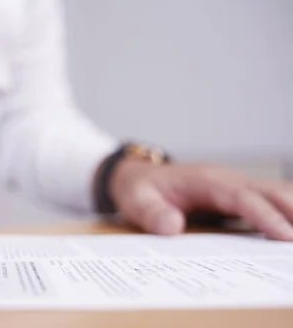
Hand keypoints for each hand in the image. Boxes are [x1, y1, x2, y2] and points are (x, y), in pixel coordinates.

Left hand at [110, 159, 292, 240]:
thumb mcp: (136, 200)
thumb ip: (152, 213)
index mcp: (205, 181)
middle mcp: (225, 181)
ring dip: (292, 210)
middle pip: (269, 191)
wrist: (136, 176)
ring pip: (273, 193)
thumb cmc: (138, 188)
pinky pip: (266, 202)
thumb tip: (172, 228)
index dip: (265, 216)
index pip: (242, 197)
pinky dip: (284, 212)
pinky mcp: (234, 197)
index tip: (285, 235)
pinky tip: (291, 231)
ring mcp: (232, 187)